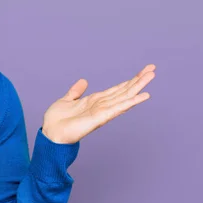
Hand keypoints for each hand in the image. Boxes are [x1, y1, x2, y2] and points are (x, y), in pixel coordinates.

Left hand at [41, 64, 155, 143]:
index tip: (142, 71)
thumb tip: (84, 81)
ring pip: (124, 97)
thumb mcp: (66, 100)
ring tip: (151, 76)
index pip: (116, 89)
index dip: (129, 80)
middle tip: (152, 69)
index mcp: (95, 101)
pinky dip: (130, 102)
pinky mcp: (99, 118)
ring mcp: (102, 112)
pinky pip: (117, 108)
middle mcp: (102, 106)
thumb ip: (76, 91)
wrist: (50, 134)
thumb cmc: (56, 121)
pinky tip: (142, 96)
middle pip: (124, 91)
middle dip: (138, 80)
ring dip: (138, 87)